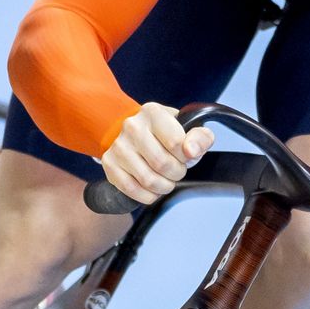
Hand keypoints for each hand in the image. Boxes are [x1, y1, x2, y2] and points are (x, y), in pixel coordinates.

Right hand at [100, 102, 214, 204]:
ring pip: (148, 180)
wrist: (136, 134)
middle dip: (176, 173)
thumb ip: (200, 137)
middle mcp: (132, 126)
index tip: (185, 156)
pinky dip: (148, 195)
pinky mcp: (109, 163)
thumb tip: (192, 151)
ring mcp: (118, 145)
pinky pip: (132, 189)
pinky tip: (152, 188)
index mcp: (153, 113)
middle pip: (162, 164)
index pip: (177, 143)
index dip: (186, 157)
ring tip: (166, 180)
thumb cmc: (165, 134)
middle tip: (176, 170)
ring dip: (164, 186)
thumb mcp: (187, 129)